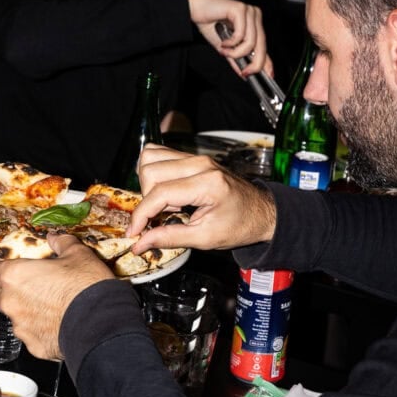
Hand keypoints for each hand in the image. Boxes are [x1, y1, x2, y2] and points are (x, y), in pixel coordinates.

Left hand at [0, 234, 112, 360]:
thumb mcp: (78, 255)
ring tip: (51, 307)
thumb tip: (56, 238)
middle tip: (35, 287)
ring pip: (16, 318)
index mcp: (15, 276)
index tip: (1, 271)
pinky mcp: (34, 346)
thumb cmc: (85, 286)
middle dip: (12, 292)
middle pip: (0, 296)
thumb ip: (62, 243)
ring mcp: (21, 327)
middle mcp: (12, 302)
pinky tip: (58, 324)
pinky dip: (41, 331)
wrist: (101, 322)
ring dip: (27, 312)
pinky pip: (32, 336)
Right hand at [124, 144, 276, 252]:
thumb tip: (140, 243)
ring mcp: (196, 157)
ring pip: (151, 157)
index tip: (133, 233)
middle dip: (146, 199)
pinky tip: (167, 192)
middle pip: (150, 171)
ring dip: (148, 182)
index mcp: (207, 184)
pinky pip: (160, 154)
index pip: (160, 193)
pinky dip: (154, 173)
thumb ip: (169, 238)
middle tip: (159, 217)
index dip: (141, 215)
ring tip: (164, 203)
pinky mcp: (193, 157)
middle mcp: (200, 164)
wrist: (263, 213)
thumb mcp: (205, 238)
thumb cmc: (240, 225)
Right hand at [186, 0, 272, 76]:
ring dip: (236, 53)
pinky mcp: (240, 9)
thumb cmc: (208, 22)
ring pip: (251, 43)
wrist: (194, 8)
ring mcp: (248, 11)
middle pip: (262, 45)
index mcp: (253, 23)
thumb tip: (244, 72)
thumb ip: (236, 58)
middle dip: (255, 64)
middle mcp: (254, 16)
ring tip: (225, 51)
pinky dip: (231, 43)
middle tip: (245, 72)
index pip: (263, 45)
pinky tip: (223, 42)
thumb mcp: (225, 46)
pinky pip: (241, 35)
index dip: (267, 61)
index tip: (269, 75)